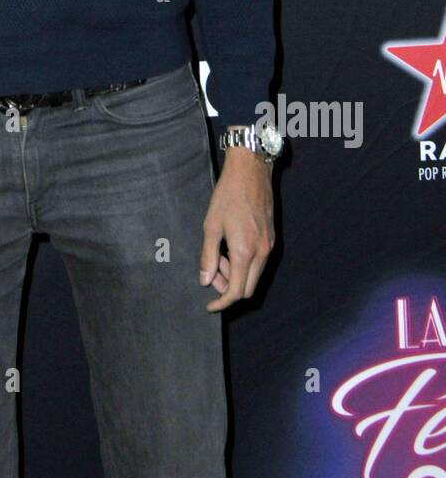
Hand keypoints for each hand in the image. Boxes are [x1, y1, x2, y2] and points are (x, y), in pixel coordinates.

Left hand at [199, 148, 274, 310]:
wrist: (251, 171)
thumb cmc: (228, 195)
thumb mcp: (211, 225)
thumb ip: (208, 256)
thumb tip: (205, 280)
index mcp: (245, 252)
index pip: (236, 291)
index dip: (222, 302)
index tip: (210, 306)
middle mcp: (262, 253)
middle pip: (248, 289)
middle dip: (228, 289)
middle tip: (211, 276)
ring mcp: (269, 246)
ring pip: (254, 276)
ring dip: (237, 276)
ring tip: (219, 258)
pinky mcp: (271, 238)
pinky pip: (259, 262)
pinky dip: (245, 265)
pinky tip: (230, 250)